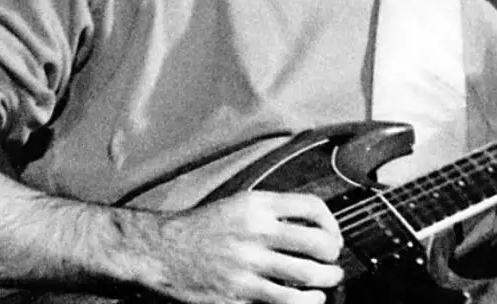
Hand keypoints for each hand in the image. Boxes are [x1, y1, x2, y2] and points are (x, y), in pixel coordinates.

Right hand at [147, 190, 343, 303]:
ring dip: (326, 280)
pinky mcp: (240, 294)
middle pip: (317, 244)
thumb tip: (311, 224)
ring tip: (328, 281)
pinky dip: (304, 302)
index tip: (334, 235)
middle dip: (333, 255)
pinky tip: (309, 300)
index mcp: (257, 206)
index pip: (312, 207)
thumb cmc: (200, 228)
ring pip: (307, 276)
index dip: (332, 223)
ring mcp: (249, 265)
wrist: (162, 251)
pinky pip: (284, 302)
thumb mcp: (238, 204)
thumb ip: (273, 211)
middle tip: (334, 260)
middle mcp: (256, 233)